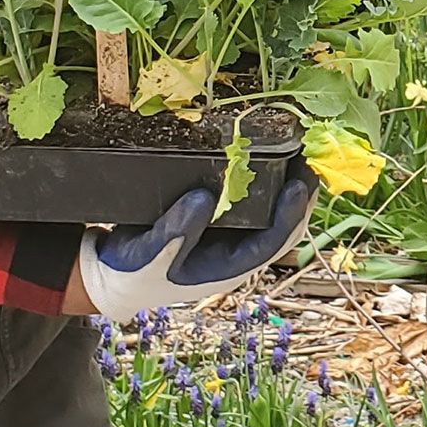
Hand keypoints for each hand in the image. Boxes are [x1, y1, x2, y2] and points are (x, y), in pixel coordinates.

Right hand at [75, 159, 318, 317]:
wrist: (114, 276)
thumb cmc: (133, 272)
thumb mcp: (149, 255)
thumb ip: (176, 232)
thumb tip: (205, 198)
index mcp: (227, 269)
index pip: (272, 243)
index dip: (289, 215)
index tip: (299, 185)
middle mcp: (237, 252)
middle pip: (283, 226)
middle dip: (300, 196)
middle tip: (312, 158)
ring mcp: (229, 236)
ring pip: (272, 211)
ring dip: (287, 184)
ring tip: (300, 150)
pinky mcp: (218, 218)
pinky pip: (250, 199)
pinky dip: (262, 179)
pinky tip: (267, 153)